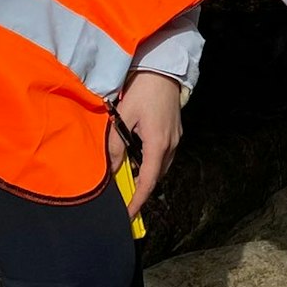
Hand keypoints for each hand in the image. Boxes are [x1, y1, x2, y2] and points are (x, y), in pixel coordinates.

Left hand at [107, 70, 183, 216]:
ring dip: (146, 174)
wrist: (163, 71)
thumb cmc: (142, 91)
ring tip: (127, 175)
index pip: (147, 182)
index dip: (138, 201)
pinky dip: (151, 162)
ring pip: (161, 166)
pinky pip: (164, 155)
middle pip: (156, 176)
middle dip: (140, 188)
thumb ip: (115, 145)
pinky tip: (138, 156)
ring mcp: (176, 139)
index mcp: (158, 144)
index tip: (128, 215)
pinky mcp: (176, 132)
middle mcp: (171, 145)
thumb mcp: (123, 117)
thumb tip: (110, 169)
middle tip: (122, 195)